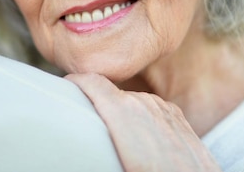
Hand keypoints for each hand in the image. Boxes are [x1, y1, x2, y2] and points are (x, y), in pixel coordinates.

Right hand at [66, 73, 221, 171]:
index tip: (64, 86)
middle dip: (97, 102)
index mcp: (124, 112)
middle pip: (112, 93)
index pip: (93, 81)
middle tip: (83, 115)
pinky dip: (142, 116)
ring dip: (121, 110)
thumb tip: (86, 149)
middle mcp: (146, 103)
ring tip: (111, 130)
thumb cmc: (154, 170)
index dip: (75, 80)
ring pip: (134, 101)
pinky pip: (153, 109)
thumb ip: (99, 141)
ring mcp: (165, 109)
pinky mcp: (179, 118)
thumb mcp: (119, 157)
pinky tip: (139, 137)